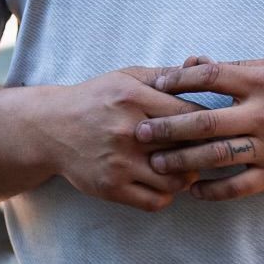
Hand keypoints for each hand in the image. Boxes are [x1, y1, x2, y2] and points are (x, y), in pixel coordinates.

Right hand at [37, 68, 208, 213]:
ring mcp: (119, 162)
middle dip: (202, 151)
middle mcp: (127, 132)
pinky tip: (165, 183)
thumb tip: (204, 62)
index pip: (190, 115)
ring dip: (187, 176)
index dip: (208, 124)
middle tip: (207, 150)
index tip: (213, 127)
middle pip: (186, 148)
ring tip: (186, 167)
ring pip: (176, 180)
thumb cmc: (96, 100)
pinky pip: (155, 201)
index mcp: (134, 99)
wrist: (51, 128)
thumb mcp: (127, 78)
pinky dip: (167, 196)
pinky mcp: (111, 187)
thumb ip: (167, 75)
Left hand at [132, 55, 263, 200]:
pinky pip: (237, 186)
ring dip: (182, 161)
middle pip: (205, 120)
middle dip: (168, 127)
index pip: (211, 77)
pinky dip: (212, 190)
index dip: (179, 80)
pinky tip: (193, 190)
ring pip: (216, 156)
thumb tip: (194, 63)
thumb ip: (236, 69)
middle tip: (140, 132)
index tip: (155, 86)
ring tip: (157, 162)